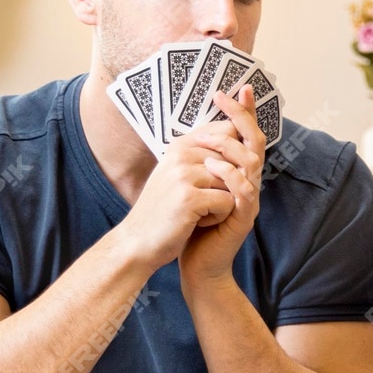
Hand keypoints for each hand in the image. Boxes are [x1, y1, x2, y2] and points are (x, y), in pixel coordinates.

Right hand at [114, 98, 241, 272]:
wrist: (137, 241)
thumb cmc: (164, 209)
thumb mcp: (177, 174)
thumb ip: (201, 155)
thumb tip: (235, 133)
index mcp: (179, 146)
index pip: (227, 132)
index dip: (234, 155)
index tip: (217, 178)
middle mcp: (181, 155)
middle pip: (235, 160)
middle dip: (228, 185)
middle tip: (203, 201)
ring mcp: (184, 175)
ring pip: (234, 182)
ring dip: (223, 202)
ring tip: (198, 211)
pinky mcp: (190, 198)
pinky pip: (228, 202)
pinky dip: (219, 217)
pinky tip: (197, 222)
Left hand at [178, 84, 266, 287]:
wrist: (198, 265)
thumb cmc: (194, 226)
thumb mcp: (195, 186)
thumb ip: (200, 163)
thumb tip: (194, 133)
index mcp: (238, 174)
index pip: (246, 136)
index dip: (245, 111)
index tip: (235, 87)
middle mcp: (248, 183)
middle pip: (255, 142)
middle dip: (241, 116)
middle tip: (224, 98)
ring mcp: (249, 201)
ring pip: (251, 164)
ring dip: (230, 147)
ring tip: (206, 141)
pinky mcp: (243, 218)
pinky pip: (244, 192)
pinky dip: (230, 176)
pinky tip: (211, 167)